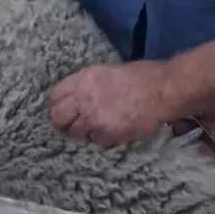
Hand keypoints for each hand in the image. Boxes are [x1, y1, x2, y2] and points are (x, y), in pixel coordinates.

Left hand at [47, 60, 172, 145]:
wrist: (160, 90)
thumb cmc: (138, 77)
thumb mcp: (106, 72)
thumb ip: (86, 85)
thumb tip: (74, 98)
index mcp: (83, 79)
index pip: (54, 97)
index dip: (58, 105)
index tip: (65, 109)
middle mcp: (83, 98)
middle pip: (57, 118)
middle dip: (63, 122)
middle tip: (75, 123)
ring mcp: (92, 118)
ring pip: (74, 133)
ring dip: (84, 131)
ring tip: (98, 125)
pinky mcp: (105, 134)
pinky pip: (94, 140)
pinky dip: (101, 138)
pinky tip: (112, 129)